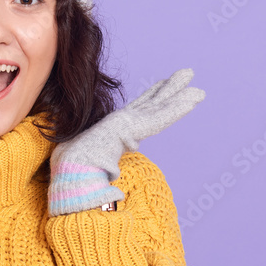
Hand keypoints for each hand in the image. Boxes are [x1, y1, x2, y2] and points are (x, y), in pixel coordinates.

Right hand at [47, 69, 203, 215]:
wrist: (72, 166)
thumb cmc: (78, 169)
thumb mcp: (98, 166)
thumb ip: (108, 172)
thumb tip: (115, 192)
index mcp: (117, 130)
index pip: (141, 110)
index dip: (154, 95)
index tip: (163, 84)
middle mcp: (124, 122)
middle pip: (153, 101)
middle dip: (170, 87)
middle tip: (187, 73)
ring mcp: (129, 123)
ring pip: (160, 106)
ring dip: (178, 91)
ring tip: (191, 74)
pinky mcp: (134, 127)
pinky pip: (163, 117)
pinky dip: (178, 107)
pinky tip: (194, 98)